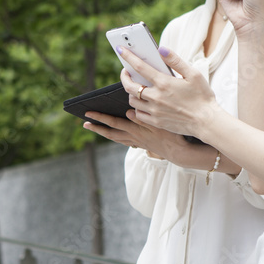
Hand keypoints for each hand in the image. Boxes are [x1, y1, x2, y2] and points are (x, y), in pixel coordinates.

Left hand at [83, 109, 197, 161]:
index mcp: (135, 129)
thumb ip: (142, 117)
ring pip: (115, 138)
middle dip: (97, 128)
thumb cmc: (171, 135)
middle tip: (85, 124)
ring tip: (96, 129)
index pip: (113, 122)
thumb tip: (127, 112)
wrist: (179, 152)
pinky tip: (116, 135)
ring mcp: (137, 142)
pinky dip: (116, 138)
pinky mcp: (142, 144)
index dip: (99, 118)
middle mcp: (133, 137)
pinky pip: (124, 141)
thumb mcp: (158, 123)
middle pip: (110, 133)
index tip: (88, 114)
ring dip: (104, 133)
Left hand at [119, 46, 221, 138]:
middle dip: (124, 77)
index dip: (128, 57)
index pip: (140, 67)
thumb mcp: (193, 74)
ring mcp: (154, 111)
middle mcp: (156, 97)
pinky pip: (138, 114)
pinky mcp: (156, 122)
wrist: (206, 122)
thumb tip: (161, 49)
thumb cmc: (202, 97)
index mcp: (164, 83)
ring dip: (131, 93)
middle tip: (126, 72)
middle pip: (129, 86)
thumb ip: (175, 61)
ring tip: (137, 88)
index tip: (121, 50)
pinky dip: (137, 108)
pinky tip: (143, 103)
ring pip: (132, 101)